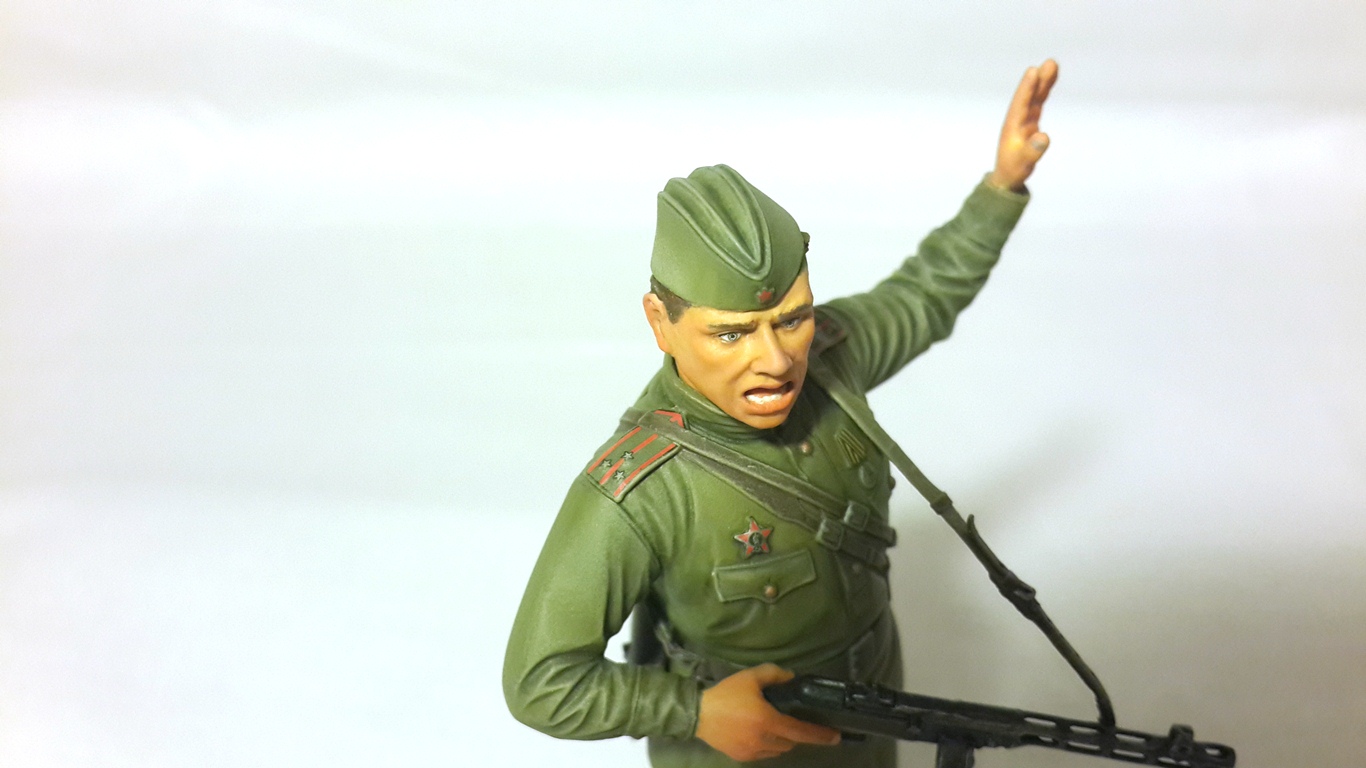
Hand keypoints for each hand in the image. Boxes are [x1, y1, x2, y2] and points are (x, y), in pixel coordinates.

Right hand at [695, 664, 840, 761]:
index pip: (800, 731)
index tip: (836, 736)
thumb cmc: (726, 694)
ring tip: (774, 726)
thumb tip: (792, 678)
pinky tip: (758, 733)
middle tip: (793, 721)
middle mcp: (763, 740)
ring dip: (782, 740)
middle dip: (796, 734)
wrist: (698, 713)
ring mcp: (752, 751)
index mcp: (768, 721)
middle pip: (790, 742)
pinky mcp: (742, 757)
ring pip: (777, 750)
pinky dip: (767, 745)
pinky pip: (763, 754)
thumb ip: (774, 675)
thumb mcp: (750, 677)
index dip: (820, 734)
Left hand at [987, 58, 1058, 191]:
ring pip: (1034, 97)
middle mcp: (1017, 119)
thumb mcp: (1024, 163)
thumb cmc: (1014, 170)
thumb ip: (1033, 151)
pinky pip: (1037, 102)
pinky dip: (1043, 91)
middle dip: (1038, 80)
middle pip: (1029, 96)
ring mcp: (1024, 120)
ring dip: (1043, 82)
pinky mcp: (1029, 122)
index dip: (1027, 88)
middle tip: (1050, 63)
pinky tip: (1050, 80)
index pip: (1020, 104)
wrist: (1007, 176)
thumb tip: (1044, 137)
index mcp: (1013, 126)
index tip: (1033, 71)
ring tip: (1053, 65)